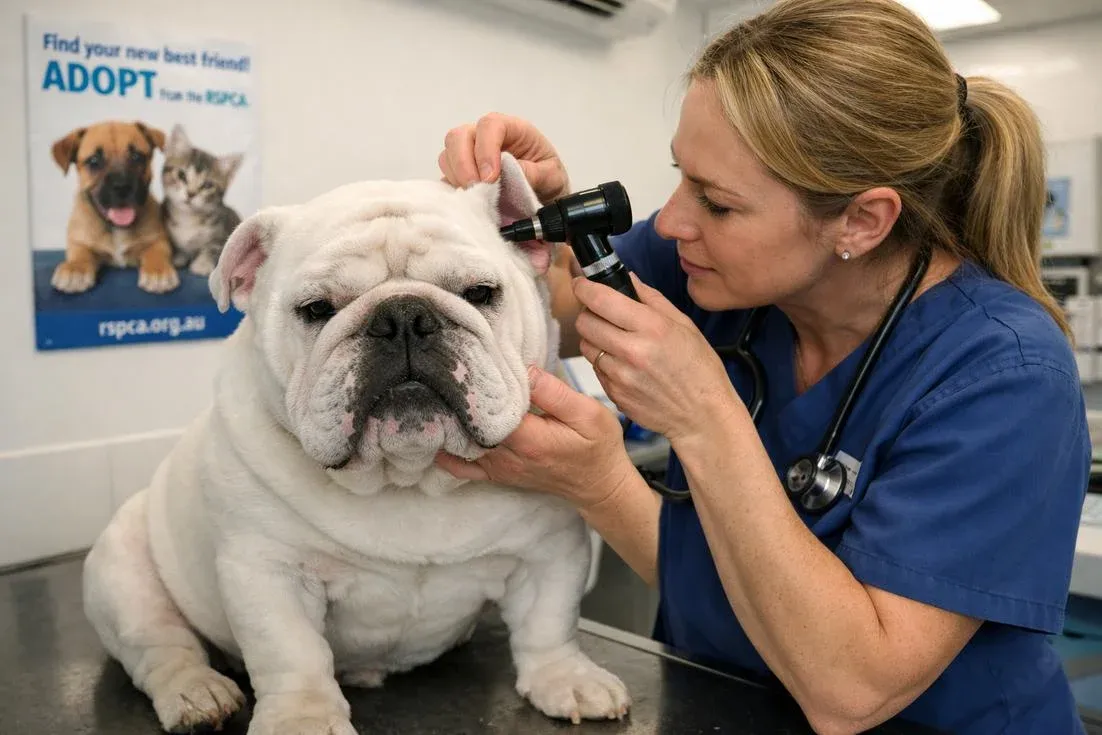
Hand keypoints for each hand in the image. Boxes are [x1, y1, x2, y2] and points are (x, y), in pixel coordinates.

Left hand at [435, 366, 634, 508]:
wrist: (600, 485)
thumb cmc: (598, 447)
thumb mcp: (589, 414)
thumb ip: (554, 393)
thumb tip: (525, 370)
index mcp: (528, 439)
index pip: (487, 410)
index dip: (473, 387)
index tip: (464, 363)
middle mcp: (508, 456)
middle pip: (468, 427)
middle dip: (454, 401)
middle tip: (442, 372)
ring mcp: (500, 468)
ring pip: (461, 446)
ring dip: (449, 423)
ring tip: (436, 393)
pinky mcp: (498, 473)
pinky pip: (463, 466)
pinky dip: (447, 451)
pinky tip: (438, 432)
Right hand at [438, 113, 569, 203]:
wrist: (543, 197)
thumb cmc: (548, 179)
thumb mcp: (552, 176)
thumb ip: (534, 173)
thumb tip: (510, 172)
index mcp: (512, 129)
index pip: (490, 125)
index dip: (485, 148)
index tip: (491, 177)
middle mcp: (485, 137)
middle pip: (459, 136)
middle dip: (463, 164)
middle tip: (477, 189)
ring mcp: (470, 155)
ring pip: (448, 155)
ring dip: (457, 178)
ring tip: (475, 198)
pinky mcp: (461, 175)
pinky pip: (446, 177)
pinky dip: (452, 190)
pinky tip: (468, 202)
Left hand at [574, 274, 743, 443]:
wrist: (702, 415)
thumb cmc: (699, 369)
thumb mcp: (684, 325)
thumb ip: (651, 298)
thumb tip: (627, 277)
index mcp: (651, 327)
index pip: (600, 299)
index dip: (584, 287)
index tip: (581, 284)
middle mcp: (632, 351)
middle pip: (584, 322)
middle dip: (588, 312)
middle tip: (601, 314)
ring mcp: (620, 375)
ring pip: (586, 346)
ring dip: (595, 339)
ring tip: (617, 341)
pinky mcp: (614, 394)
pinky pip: (596, 369)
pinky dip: (604, 362)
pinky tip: (625, 365)